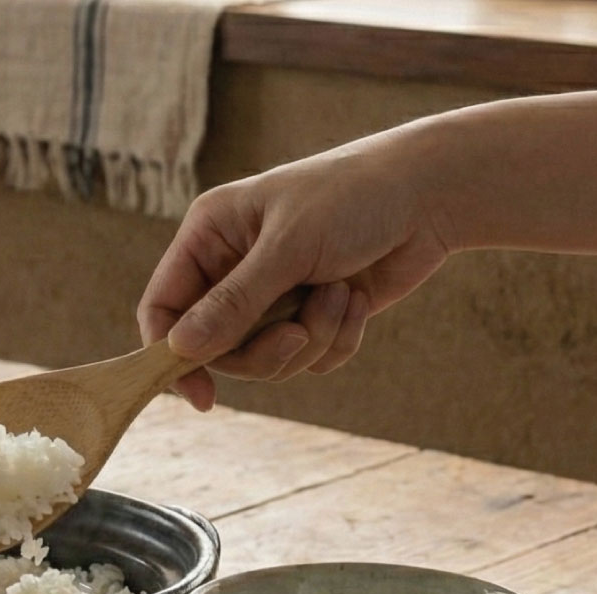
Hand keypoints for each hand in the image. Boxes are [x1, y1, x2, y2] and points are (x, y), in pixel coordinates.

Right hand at [137, 129, 455, 408]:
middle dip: (264, 350)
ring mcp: (272, 296)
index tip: (200, 395)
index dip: (170, 355)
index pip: (162, 308)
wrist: (433, 194)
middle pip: (216, 349)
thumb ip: (233, 303)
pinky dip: (336, 340)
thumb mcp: (288, 247)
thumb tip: (180, 349)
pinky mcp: (311, 317)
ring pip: (265, 361)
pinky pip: (307, 361)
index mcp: (210, 237)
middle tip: (297, 334)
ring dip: (310, 339)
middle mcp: (232, 269)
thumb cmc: (355, 198)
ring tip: (339, 295)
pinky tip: (356, 300)